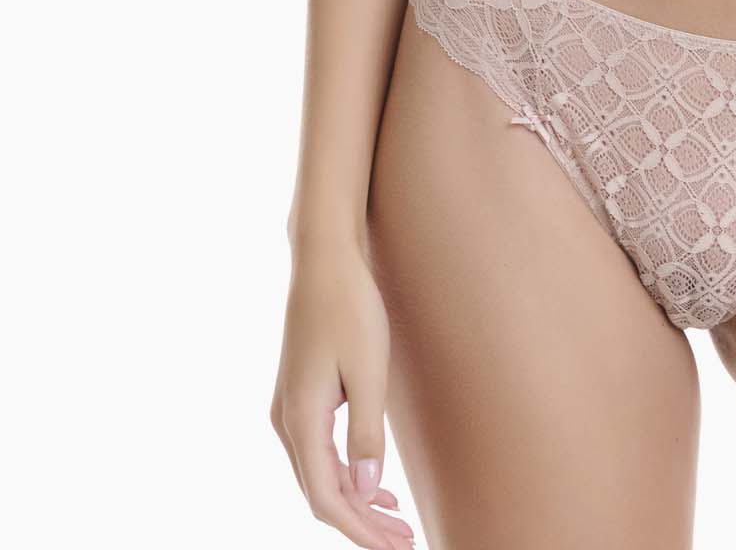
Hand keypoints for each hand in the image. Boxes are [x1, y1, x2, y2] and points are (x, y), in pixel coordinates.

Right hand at [269, 239, 414, 546]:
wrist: (324, 259)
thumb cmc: (350, 308)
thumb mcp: (369, 371)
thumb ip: (366, 434)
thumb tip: (366, 491)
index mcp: (301, 421)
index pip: (328, 498)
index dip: (361, 529)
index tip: (395, 547)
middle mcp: (287, 421)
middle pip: (322, 493)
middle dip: (362, 524)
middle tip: (404, 542)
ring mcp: (290, 409)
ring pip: (320, 475)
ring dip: (356, 502)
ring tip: (395, 523)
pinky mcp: (300, 396)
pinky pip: (320, 453)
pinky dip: (347, 475)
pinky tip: (374, 485)